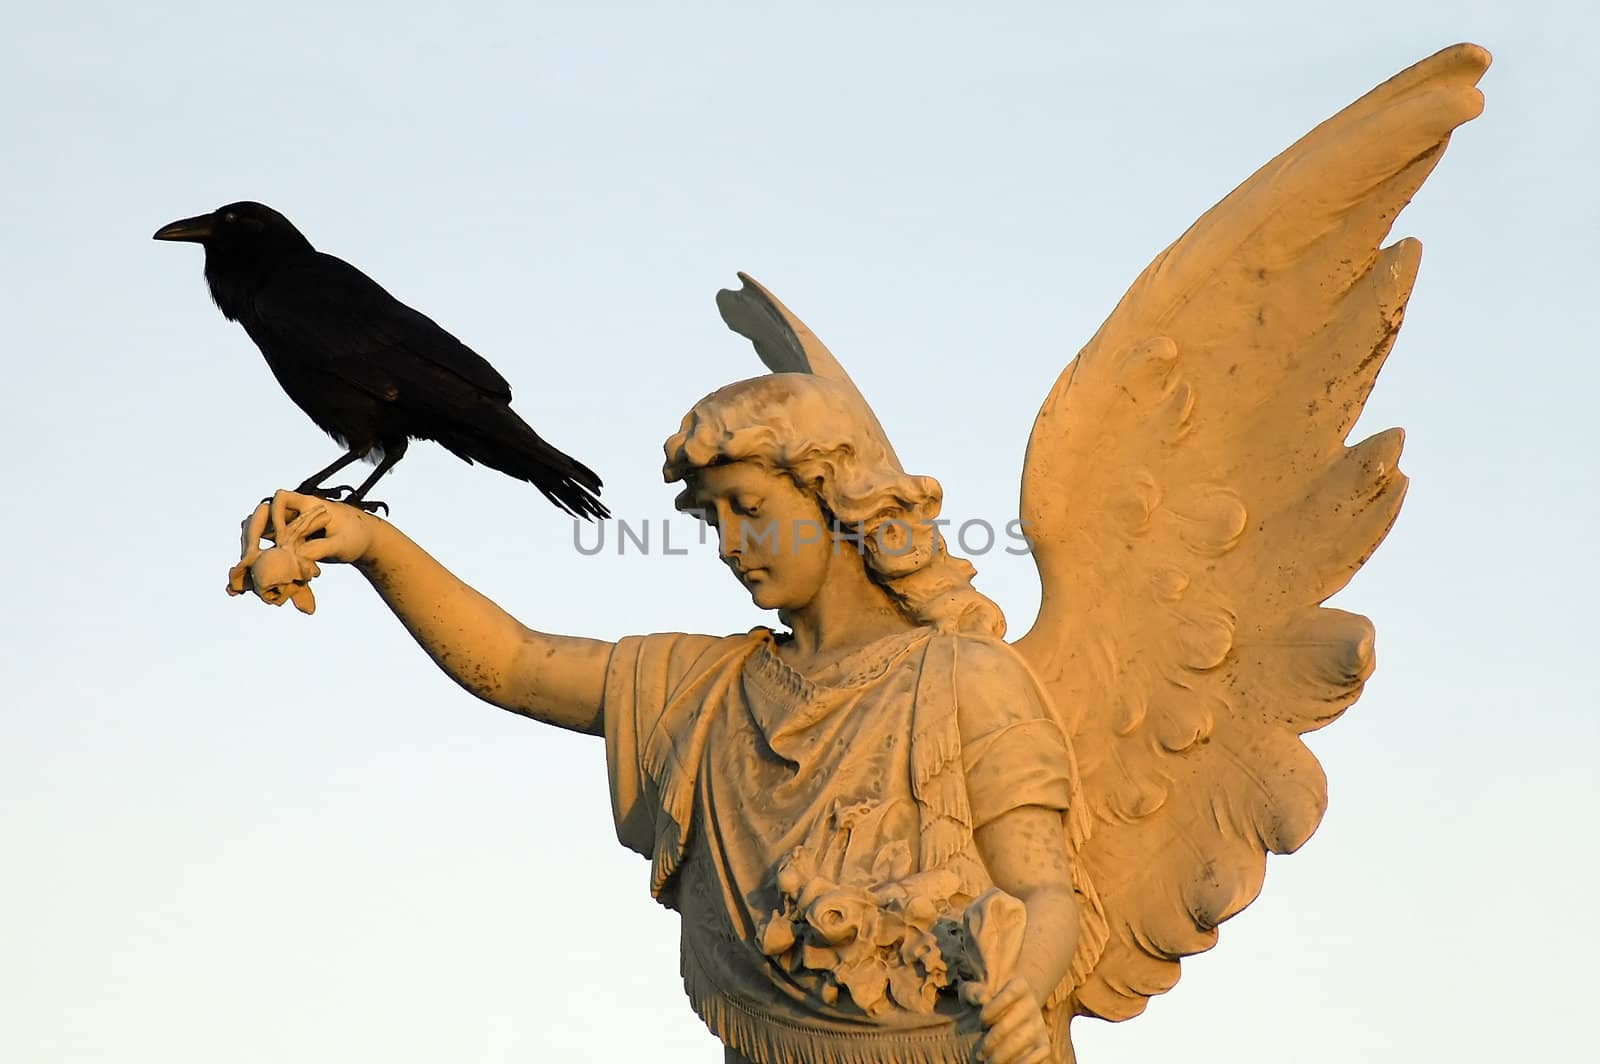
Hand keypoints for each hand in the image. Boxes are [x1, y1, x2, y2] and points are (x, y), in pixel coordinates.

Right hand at [260, 489, 381, 566]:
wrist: (364, 541)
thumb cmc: (357, 537)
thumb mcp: (342, 544)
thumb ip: (321, 548)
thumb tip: (297, 555)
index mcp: (310, 505)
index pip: (281, 498)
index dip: (276, 514)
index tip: (281, 537)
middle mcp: (295, 512)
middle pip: (263, 514)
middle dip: (253, 532)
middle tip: (249, 556)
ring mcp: (289, 524)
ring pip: (261, 529)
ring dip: (252, 544)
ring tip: (247, 565)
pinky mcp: (288, 538)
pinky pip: (268, 543)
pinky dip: (259, 554)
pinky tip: (252, 571)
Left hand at [968, 977, 1051, 1063]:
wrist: (1004, 1014)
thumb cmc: (984, 1002)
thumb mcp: (973, 992)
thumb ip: (973, 992)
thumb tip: (983, 999)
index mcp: (1019, 986)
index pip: (1009, 994)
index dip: (993, 1009)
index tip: (981, 1020)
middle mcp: (1032, 1004)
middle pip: (1010, 1023)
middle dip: (991, 1041)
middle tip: (979, 1054)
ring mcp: (1038, 1024)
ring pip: (1020, 1041)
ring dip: (1001, 1056)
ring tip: (987, 1063)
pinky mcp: (1044, 1043)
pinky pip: (1039, 1055)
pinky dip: (1024, 1063)